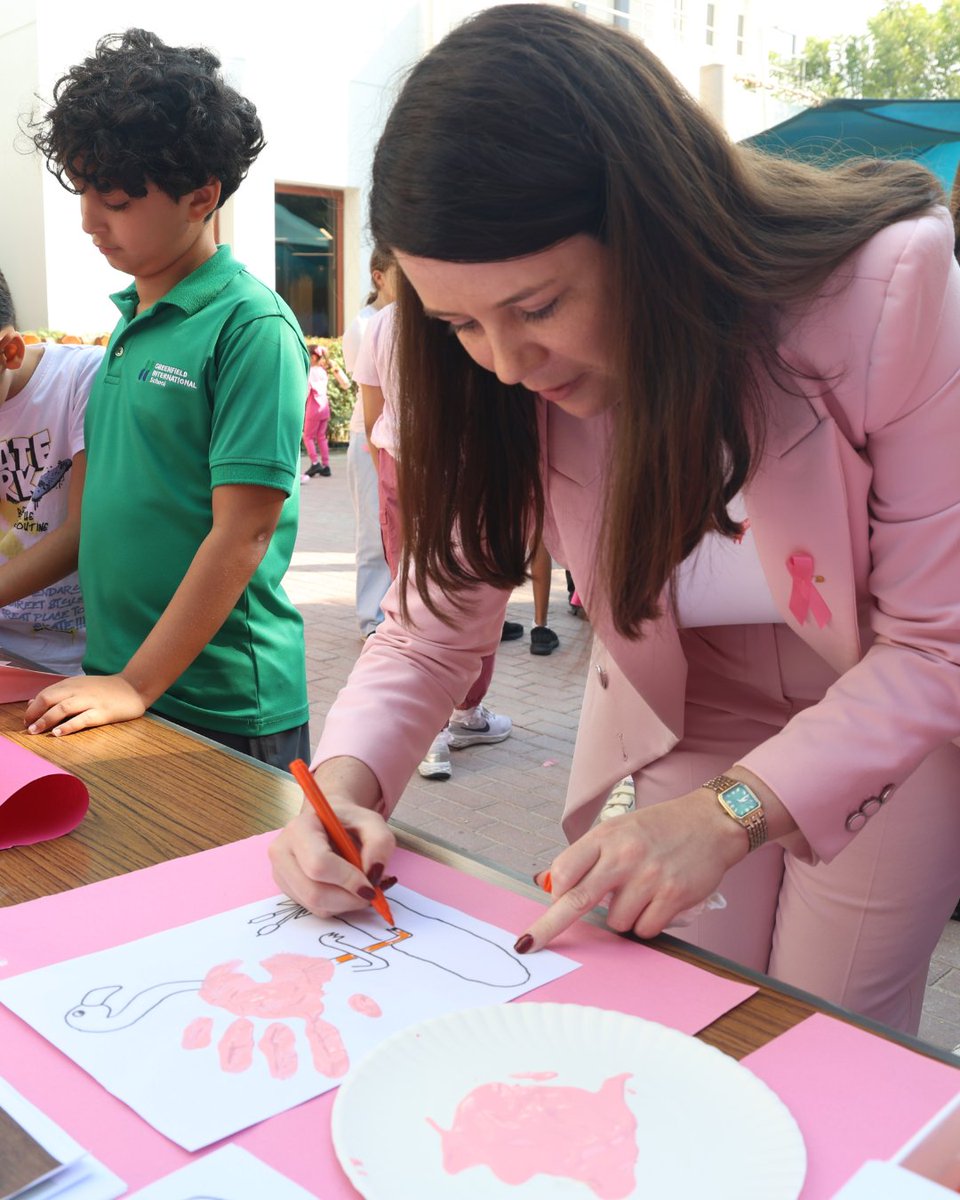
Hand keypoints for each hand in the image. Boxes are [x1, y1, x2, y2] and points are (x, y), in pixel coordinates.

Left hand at [24, 674, 146, 735]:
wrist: (135, 686)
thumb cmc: (106, 689)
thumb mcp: (80, 686)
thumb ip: (58, 694)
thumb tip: (32, 702)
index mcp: (72, 684)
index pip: (46, 694)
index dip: (33, 707)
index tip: (27, 720)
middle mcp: (79, 690)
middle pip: (50, 699)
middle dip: (35, 713)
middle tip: (28, 727)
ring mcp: (91, 701)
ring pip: (63, 708)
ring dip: (46, 720)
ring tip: (36, 731)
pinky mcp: (102, 712)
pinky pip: (82, 719)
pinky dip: (68, 726)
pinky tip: (58, 733)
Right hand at [269, 799, 396, 917]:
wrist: (329, 825)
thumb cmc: (349, 823)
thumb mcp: (372, 823)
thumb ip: (380, 843)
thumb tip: (374, 873)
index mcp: (300, 828)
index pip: (319, 863)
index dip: (348, 879)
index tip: (371, 885)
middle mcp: (282, 851)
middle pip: (314, 892)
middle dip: (349, 899)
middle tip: (371, 893)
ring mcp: (281, 873)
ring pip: (315, 905)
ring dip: (346, 904)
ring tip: (362, 888)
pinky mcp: (287, 890)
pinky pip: (315, 909)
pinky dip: (338, 906)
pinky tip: (348, 890)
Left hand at [517, 789, 747, 951]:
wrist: (711, 822)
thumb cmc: (660, 828)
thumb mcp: (618, 829)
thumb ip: (587, 856)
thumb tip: (550, 885)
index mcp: (605, 836)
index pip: (564, 870)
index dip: (554, 893)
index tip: (551, 904)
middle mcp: (624, 855)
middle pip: (577, 900)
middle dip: (549, 926)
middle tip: (529, 943)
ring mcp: (649, 877)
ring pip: (616, 922)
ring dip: (624, 916)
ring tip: (642, 892)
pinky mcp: (673, 896)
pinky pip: (645, 929)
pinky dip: (648, 923)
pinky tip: (659, 902)